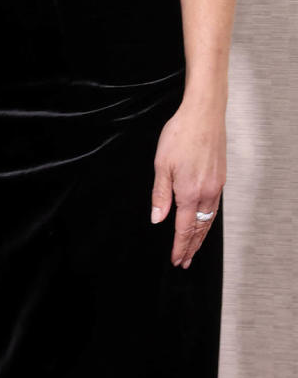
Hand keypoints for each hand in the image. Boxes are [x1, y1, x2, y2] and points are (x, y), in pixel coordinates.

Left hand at [150, 99, 224, 266]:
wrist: (203, 116)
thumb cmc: (180, 136)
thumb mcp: (161, 165)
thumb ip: (160, 194)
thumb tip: (158, 219)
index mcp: (189, 192)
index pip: (184, 228)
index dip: (180, 246)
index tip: (177, 260)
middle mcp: (206, 193)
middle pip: (199, 229)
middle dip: (191, 247)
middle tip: (185, 261)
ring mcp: (215, 186)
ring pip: (209, 219)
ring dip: (201, 236)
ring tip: (194, 249)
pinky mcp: (220, 178)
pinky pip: (214, 207)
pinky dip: (208, 221)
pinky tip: (204, 222)